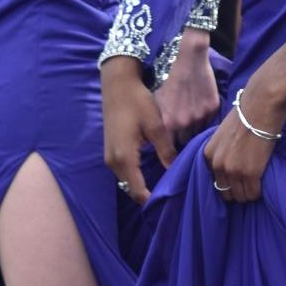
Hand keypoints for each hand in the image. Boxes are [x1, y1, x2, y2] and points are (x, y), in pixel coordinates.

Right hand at [102, 57, 175, 203]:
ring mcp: (109, 157)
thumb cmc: (138, 102)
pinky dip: (135, 174)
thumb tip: (176, 170)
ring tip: (162, 183)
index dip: (152, 199)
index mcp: (124, 158)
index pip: (137, 191)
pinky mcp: (110, 150)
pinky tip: (150, 169)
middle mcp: (113, 162)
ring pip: (126, 180)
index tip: (169, 201)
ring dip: (141, 184)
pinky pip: (123, 170)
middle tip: (170, 192)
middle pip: (130, 188)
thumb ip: (165, 150)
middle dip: (147, 193)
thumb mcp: (156, 125)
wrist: (117, 84)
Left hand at [155, 28, 219, 142]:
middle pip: (186, 140)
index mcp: (168, 123)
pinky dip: (205, 115)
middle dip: (184, 136)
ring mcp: (201, 115)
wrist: (188, 56)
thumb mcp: (156, 98)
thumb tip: (160, 137)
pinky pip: (210, 119)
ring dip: (195, 127)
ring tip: (191, 115)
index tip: (172, 142)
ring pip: (199, 131)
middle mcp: (185, 123)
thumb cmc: (167, 75)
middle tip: (182, 127)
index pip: (170, 146)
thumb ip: (159, 120)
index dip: (170, 144)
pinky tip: (200, 105)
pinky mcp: (213, 106)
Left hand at [203, 81, 284, 203]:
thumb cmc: (246, 111)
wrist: (262, 102)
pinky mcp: (251, 173)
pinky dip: (259, 190)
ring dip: (249, 191)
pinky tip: (262, 179)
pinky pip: (254, 194)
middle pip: (226, 193)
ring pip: (240, 196)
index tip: (238, 176)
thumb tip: (229, 162)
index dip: (228, 181)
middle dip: (238, 189)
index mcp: (208, 154)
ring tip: (257, 180)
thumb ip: (221, 149)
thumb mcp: (223, 132)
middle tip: (249, 181)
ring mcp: (233, 170)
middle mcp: (217, 164)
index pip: (215, 182)